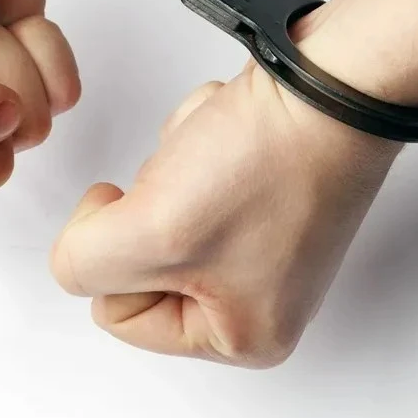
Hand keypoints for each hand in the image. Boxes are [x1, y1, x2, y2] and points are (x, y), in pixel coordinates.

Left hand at [50, 61, 399, 367]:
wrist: (337, 81)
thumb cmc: (271, 158)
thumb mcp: (150, 230)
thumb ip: (85, 262)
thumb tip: (79, 257)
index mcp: (241, 336)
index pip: (118, 315)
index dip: (113, 254)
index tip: (151, 209)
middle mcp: (257, 298)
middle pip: (137, 260)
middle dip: (152, 205)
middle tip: (199, 181)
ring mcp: (261, 240)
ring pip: (157, 207)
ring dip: (172, 166)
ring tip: (220, 151)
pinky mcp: (261, 189)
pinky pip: (187, 170)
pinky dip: (196, 140)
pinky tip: (233, 132)